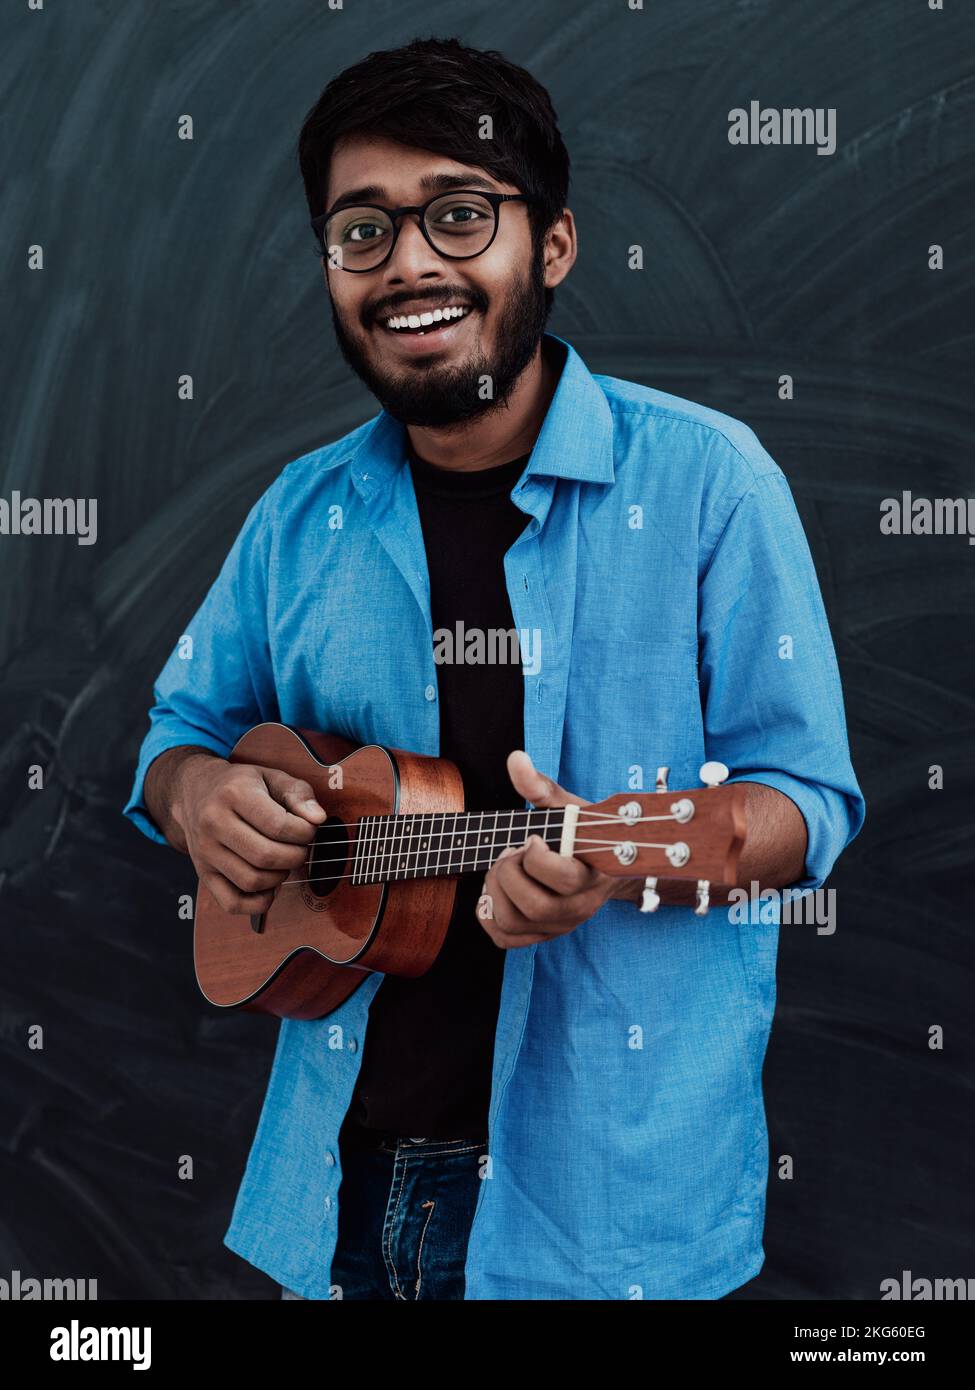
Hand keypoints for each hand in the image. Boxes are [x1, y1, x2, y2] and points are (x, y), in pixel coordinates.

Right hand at [174, 756, 326, 914]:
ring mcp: (205, 851)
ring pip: (252, 881)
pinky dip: (259, 902)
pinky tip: (269, 885)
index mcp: (234, 794)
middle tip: (300, 847)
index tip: (309, 829)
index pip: (278, 826)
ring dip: (279, 877)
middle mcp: (214, 823)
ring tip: (284, 860)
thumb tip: (317, 819)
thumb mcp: (271, 776)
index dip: (305, 833)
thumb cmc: (240, 785)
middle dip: (295, 856)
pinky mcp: (203, 873)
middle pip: (266, 857)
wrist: (195, 791)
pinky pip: (233, 903)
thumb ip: (298, 794)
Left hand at [475, 750, 623, 948]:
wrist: (596, 863)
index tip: (531, 838)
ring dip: (495, 891)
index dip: (537, 857)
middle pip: (534, 905)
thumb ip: (539, 786)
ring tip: (502, 868)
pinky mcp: (540, 936)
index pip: (563, 878)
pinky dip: (487, 914)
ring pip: (513, 924)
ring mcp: (559, 926)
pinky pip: (504, 939)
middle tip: (509, 852)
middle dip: (509, 873)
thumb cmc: (577, 831)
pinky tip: (495, 890)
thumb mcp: (564, 806)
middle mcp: (579, 907)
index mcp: (593, 875)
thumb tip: (516, 759)